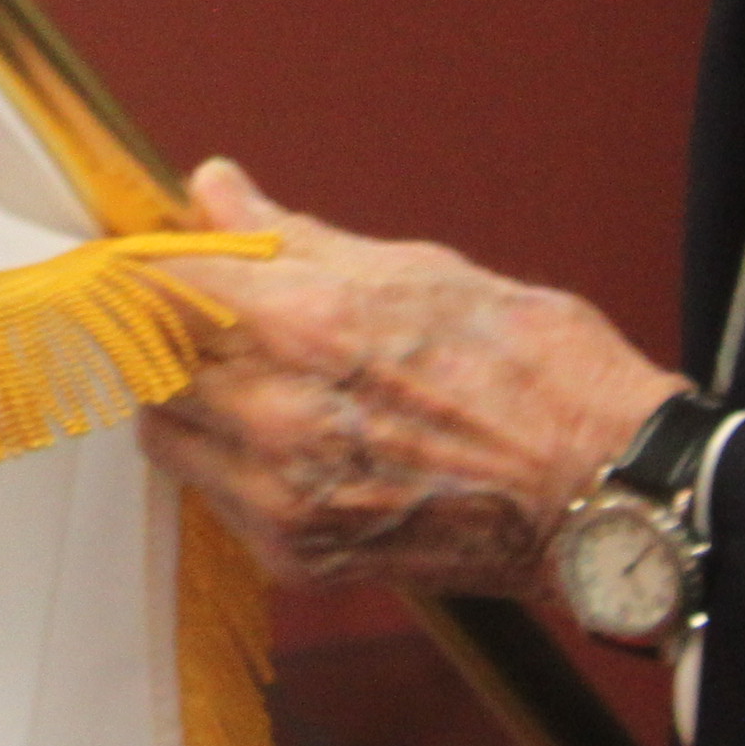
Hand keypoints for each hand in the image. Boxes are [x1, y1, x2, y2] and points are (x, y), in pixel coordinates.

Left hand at [135, 158, 683, 596]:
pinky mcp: (295, 556)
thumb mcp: (415, 267)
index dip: (143, 266)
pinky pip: (216, 499)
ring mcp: (279, 495)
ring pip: (166, 434)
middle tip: (203, 317)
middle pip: (146, 360)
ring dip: (189, 401)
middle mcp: (274, 414)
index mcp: (301, 324)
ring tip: (252, 381)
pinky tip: (294, 443)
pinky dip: (233, 467)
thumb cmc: (532, 369)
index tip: (145, 259)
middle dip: (166, 331)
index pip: (156, 285)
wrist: (601, 489)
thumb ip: (291, 237)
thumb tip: (213, 189)